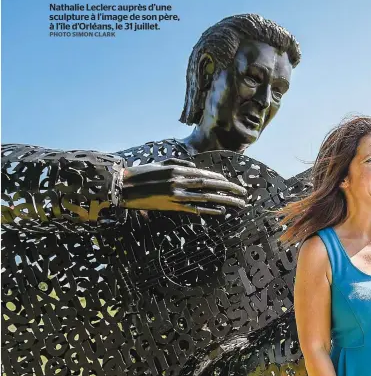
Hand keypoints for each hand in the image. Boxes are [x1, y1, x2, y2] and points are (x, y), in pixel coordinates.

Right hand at [118, 158, 247, 214]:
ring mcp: (176, 195)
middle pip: (210, 184)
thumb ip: (177, 163)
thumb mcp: (160, 164)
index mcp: (177, 170)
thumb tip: (193, 167)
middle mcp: (179, 181)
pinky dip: (208, 210)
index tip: (230, 183)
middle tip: (244, 193)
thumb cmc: (140, 174)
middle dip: (229, 188)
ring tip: (239, 203)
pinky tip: (221, 211)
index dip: (219, 179)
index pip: (204, 174)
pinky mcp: (171, 206)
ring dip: (225, 200)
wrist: (122, 187)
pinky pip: (194, 208)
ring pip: (206, 197)